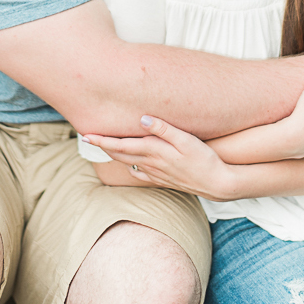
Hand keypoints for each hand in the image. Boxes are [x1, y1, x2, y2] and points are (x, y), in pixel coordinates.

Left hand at [81, 117, 238, 201]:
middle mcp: (151, 164)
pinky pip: (140, 174)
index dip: (101, 140)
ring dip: (114, 154)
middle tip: (87, 136)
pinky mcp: (163, 180)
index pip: (120, 145)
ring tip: (104, 145)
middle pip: (119, 154)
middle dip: (102, 146)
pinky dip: (130, 166)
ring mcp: (156, 174)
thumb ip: (164, 128)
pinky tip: (130, 164)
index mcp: (153, 151)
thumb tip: (142, 118)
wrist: (218, 184)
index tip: (85, 134)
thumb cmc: (204, 159)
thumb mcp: (186, 139)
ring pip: (128, 163)